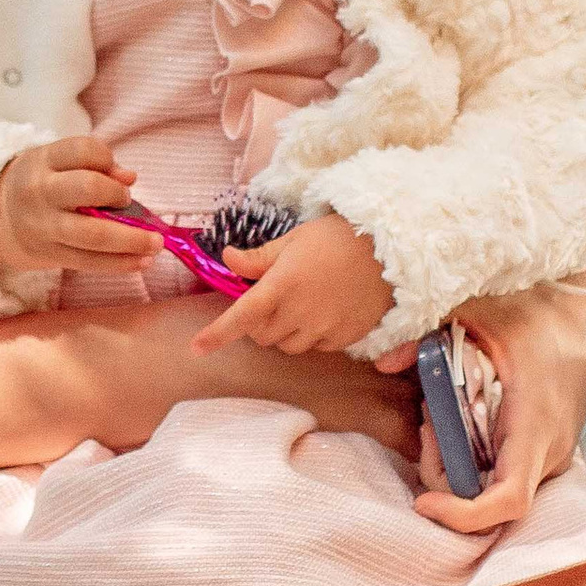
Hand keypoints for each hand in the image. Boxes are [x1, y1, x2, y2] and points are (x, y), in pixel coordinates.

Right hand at [0, 133, 134, 284]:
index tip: (117, 174)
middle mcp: (40, 192)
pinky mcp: (49, 255)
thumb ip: (94, 164)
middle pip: (88, 189)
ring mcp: (44, 227)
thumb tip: (130, 177)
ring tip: (155, 245)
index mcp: (43, 161)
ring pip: (93, 235)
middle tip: (129, 203)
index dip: (108, 160)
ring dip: (132, 240)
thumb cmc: (41, 185)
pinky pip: (90, 262)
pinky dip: (120, 263)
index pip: (83, 150)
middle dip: (119, 195)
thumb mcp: (57, 164)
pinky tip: (142, 261)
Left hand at [190, 213, 395, 357]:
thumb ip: (259, 258)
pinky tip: (325, 311)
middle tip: (275, 299)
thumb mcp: (294, 240)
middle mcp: (300, 312)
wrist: (389, 248)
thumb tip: (228, 259)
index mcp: (282, 284)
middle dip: (260, 323)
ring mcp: (324, 328)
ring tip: (303, 303)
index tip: (196, 348)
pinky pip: (317, 347)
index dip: (216, 334)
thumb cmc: (336, 237)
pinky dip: (312, 335)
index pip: (241, 316)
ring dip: (285, 332)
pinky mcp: (345, 338)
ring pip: (288, 346)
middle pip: (263, 337)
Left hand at [396, 269, 585, 536]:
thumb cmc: (536, 311)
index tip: (423, 502)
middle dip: (444, 478)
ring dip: (455, 468)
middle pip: (489, 503)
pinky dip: (472, 460)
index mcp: (535, 425)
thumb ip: (426, 338)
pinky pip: (504, 475)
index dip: (463, 514)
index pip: (508, 500)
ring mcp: (550, 456)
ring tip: (437, 417)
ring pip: (494, 491)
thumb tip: (383, 362)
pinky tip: (457, 421)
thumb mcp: (477, 314)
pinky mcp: (545, 451)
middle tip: (425, 427)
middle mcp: (548, 452)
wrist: (585, 315)